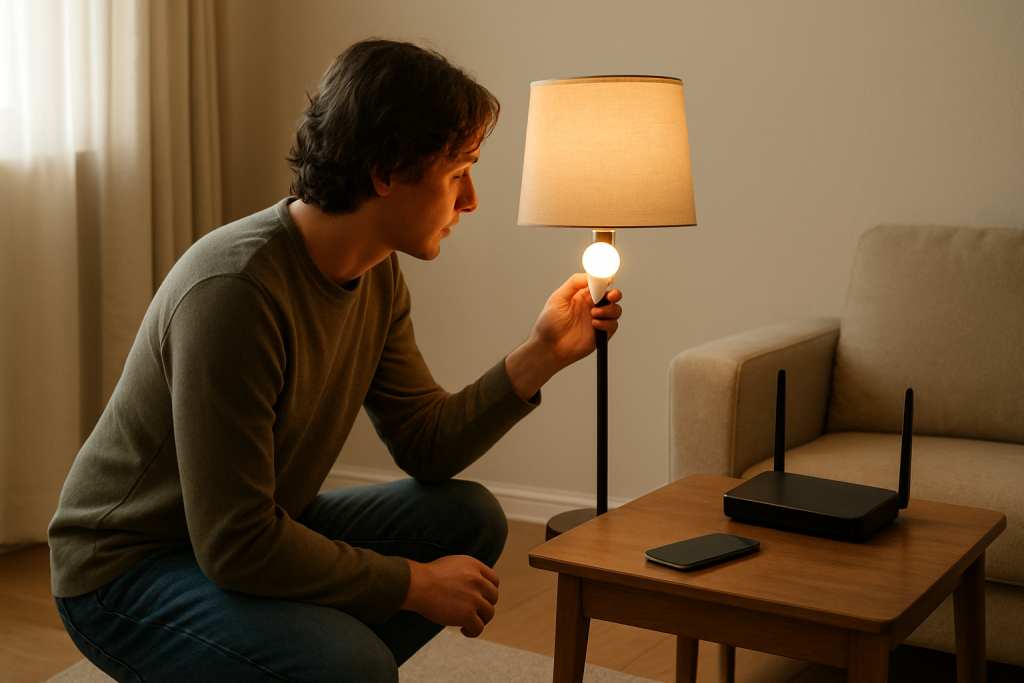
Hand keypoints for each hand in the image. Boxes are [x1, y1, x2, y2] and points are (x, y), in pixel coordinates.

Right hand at [401, 555, 499, 637]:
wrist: (416, 585)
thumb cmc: (427, 576)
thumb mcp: (452, 564)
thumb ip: (467, 572)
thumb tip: (475, 586)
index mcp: (474, 566)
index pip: (494, 580)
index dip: (489, 591)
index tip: (481, 598)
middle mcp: (477, 580)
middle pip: (493, 597)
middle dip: (485, 605)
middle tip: (472, 611)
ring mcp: (473, 597)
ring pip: (489, 613)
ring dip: (480, 620)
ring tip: (467, 623)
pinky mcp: (467, 614)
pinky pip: (479, 628)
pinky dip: (473, 632)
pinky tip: (464, 630)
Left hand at [505, 274, 622, 399]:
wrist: (549, 348)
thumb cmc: (548, 325)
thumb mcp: (557, 298)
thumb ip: (574, 284)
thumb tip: (589, 275)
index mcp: (582, 295)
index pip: (599, 284)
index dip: (605, 281)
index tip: (607, 280)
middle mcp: (591, 306)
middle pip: (612, 296)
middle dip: (615, 294)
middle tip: (610, 296)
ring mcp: (597, 320)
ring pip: (615, 310)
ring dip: (609, 310)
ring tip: (594, 314)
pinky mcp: (601, 334)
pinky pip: (613, 325)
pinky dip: (607, 324)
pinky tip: (594, 324)